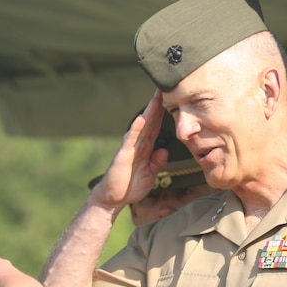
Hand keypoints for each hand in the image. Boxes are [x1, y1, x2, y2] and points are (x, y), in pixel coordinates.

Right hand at [91, 92, 169, 208]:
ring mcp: (130, 148)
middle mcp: (138, 144)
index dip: (164, 113)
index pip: (157, 127)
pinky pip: (130, 140)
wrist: (113, 199)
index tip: (173, 98)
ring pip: (142, 126)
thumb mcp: (150, 174)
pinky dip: (136, 128)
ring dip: (149, 112)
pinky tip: (141, 118)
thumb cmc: (130, 186)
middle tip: (166, 88)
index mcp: (146, 148)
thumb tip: (165, 150)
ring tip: (156, 97)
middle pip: (150, 121)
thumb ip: (157, 162)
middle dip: (158, 105)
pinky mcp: (123, 155)